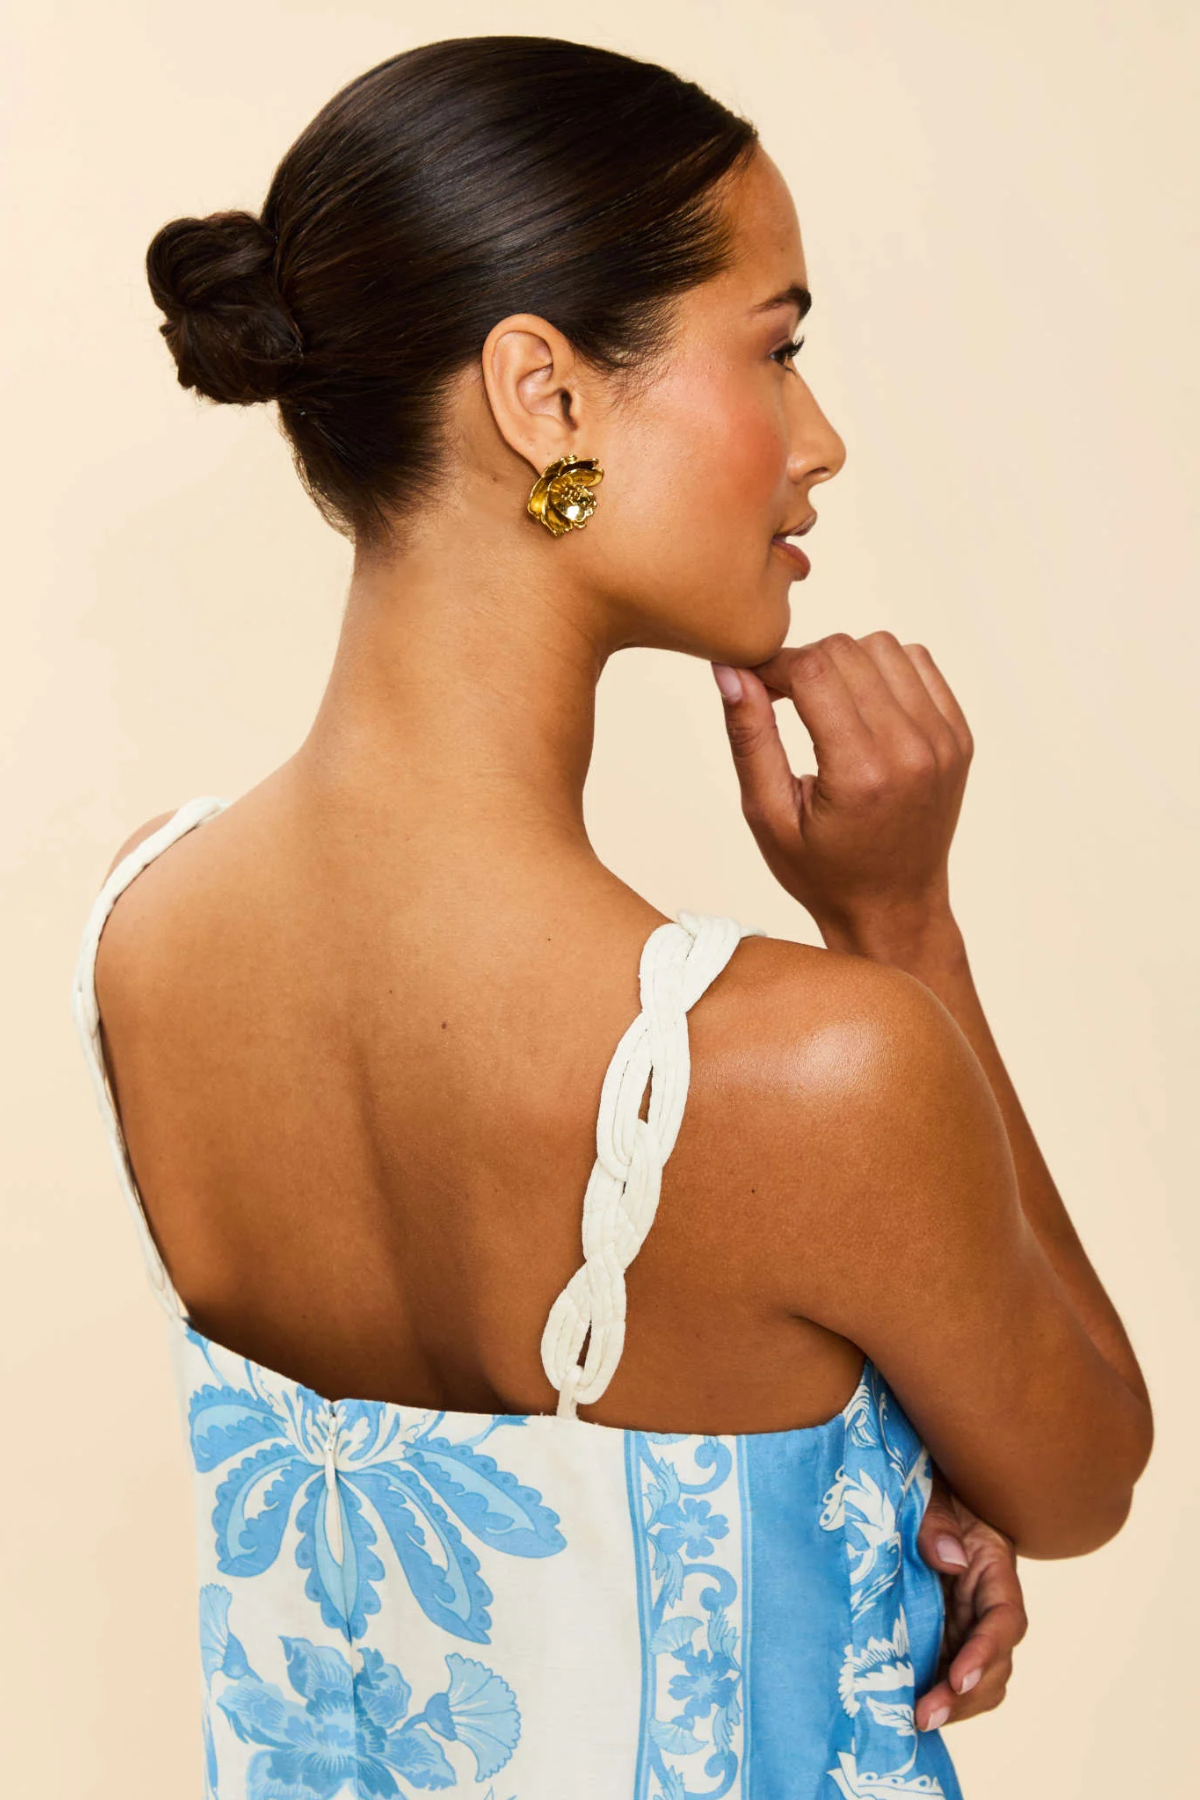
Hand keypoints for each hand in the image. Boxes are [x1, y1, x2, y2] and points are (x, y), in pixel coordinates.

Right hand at [711, 632, 972, 937]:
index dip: (774, 664)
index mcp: (860, 772)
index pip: (813, 669)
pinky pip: (919, 663)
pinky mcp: (959, 736)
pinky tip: (862, 707)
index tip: (760, 684)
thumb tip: (729, 670)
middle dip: (806, 662)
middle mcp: (910, 749)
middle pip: (847, 650)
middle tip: (785, 698)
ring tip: (826, 705)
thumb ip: (749, 737)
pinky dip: (884, 670)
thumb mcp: (768, 813)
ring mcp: (943, 740)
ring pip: (884, 646)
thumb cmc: (823, 871)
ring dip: (846, 662)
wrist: (893, 906)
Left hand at [914, 1465, 1027, 1730]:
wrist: (900, 1478)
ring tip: (913, 1720)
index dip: (985, 1652)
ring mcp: (962, 1620)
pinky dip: (932, 1692)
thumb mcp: (930, 1488)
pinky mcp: (938, 1630)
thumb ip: (937, 1518)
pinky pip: (943, 1669)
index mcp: (992, 1565)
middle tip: (923, 1715)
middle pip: (995, 1662)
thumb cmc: (920, 1478)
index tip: (956, 1678)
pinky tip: (902, 1706)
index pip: (1004, 1619)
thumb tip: (950, 1559)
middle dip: (964, 1695)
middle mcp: (983, 1601)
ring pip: (974, 1677)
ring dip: (951, 1704)